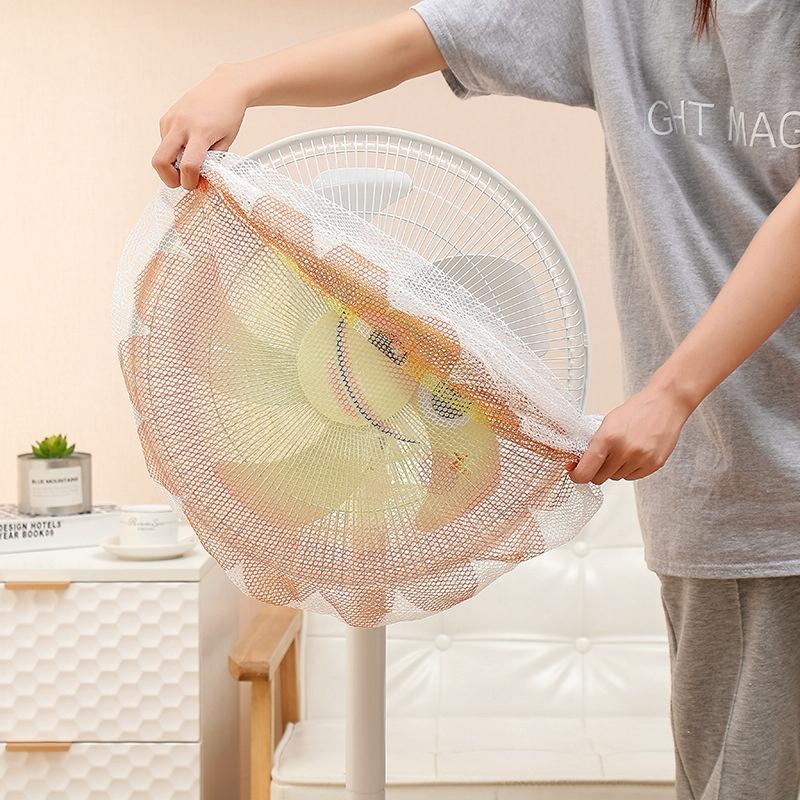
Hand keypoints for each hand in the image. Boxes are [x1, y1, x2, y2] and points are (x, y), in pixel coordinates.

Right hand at [152, 64, 249, 189]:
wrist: (225, 87)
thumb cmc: (229, 114)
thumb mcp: (227, 141)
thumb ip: (213, 162)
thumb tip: (201, 181)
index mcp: (201, 132)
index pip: (189, 166)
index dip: (189, 182)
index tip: (195, 185)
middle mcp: (182, 124)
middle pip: (160, 161)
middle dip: (168, 179)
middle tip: (182, 182)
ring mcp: (171, 120)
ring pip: (161, 153)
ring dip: (172, 164)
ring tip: (190, 160)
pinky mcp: (166, 118)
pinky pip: (164, 142)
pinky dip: (173, 150)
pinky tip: (187, 145)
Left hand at [567, 381, 692, 484]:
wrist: (665, 404)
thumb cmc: (635, 411)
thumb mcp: (607, 422)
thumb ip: (594, 444)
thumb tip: (579, 463)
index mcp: (607, 438)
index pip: (585, 471)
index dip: (577, 476)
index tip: (575, 473)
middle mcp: (624, 451)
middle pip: (599, 478)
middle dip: (596, 471)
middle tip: (601, 459)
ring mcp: (640, 459)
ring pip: (616, 478)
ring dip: (615, 469)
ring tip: (623, 450)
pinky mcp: (654, 465)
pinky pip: (632, 477)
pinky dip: (630, 469)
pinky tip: (634, 454)